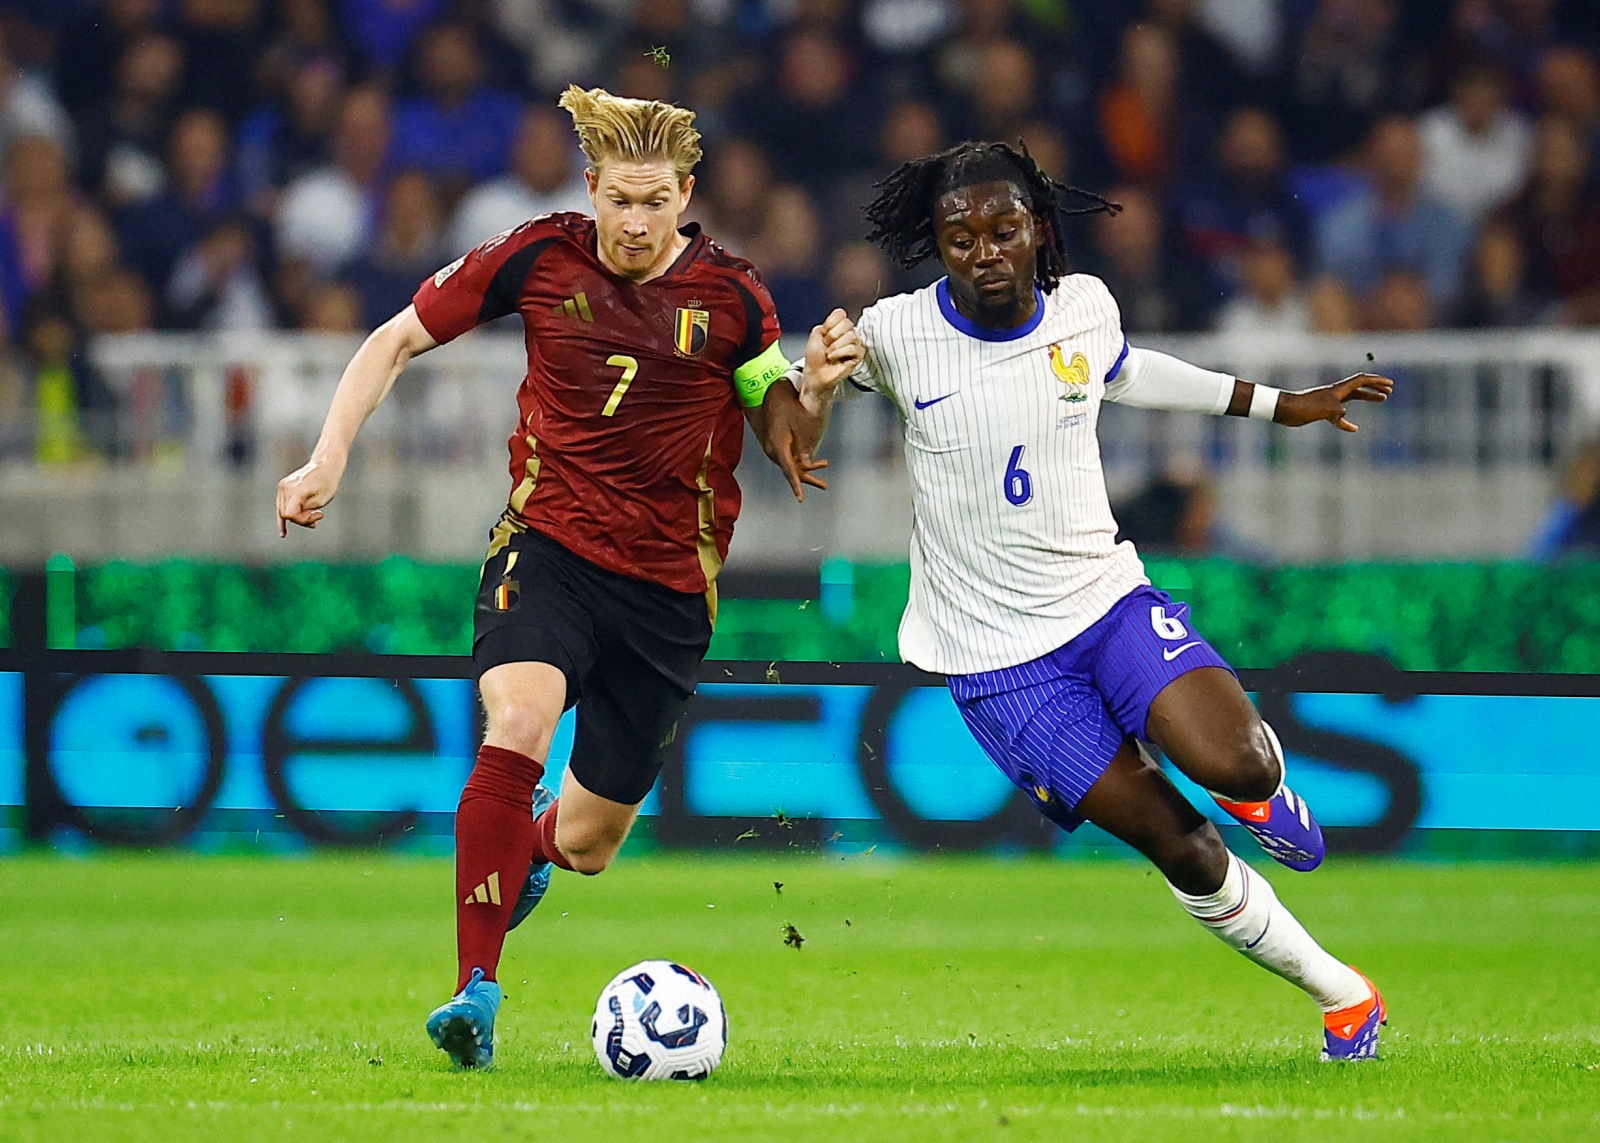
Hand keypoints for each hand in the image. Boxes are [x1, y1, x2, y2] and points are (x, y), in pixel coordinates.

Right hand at [275, 455, 343, 535]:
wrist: (325, 464)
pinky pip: (281, 505)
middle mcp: (286, 487)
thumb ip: (307, 513)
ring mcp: (282, 486)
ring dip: (297, 517)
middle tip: (318, 515)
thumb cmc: (327, 482)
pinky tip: (283, 532)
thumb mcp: (321, 501)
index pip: (290, 514)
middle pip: (286, 514)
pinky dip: (284, 517)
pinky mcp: (283, 486)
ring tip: (313, 515)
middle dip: (302, 519)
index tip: (318, 515)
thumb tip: (301, 522)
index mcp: (296, 490)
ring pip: (283, 511)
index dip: (302, 520)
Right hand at [759, 379, 829, 501]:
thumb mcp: (800, 424)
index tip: (800, 498)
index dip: (796, 485)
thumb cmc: (787, 406)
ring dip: (808, 468)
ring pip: (791, 464)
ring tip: (826, 464)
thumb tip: (808, 464)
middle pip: (791, 470)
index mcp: (777, 446)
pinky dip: (803, 460)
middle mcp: (773, 450)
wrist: (771, 392)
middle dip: (808, 478)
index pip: (788, 470)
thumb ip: (804, 445)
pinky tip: (818, 461)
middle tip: (825, 486)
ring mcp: (773, 448)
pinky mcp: (776, 445)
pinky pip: (789, 457)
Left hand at [800, 308, 862, 411]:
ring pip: (851, 336)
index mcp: (838, 326)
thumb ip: (827, 324)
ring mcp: (855, 343)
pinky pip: (853, 348)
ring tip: (829, 354)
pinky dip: (840, 353)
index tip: (823, 334)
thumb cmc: (815, 357)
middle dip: (832, 335)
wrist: (815, 373)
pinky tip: (834, 358)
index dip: (830, 323)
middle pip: (847, 323)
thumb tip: (840, 324)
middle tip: (826, 345)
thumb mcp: (816, 334)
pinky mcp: (858, 355)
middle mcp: (848, 333)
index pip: (841, 314)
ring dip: (835, 346)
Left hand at [1275, 373, 1392, 431]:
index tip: (1390, 384)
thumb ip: (1338, 411)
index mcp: (1338, 389)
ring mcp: (1329, 402)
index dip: (1377, 381)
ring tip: (1382, 400)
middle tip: (1390, 392)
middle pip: (1360, 387)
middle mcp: (1335, 393)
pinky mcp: (1322, 412)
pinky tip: (1353, 429)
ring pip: (1353, 398)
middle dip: (1376, 388)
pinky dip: (1347, 422)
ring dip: (1368, 398)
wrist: (1284, 410)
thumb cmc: (1303, 406)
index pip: (1361, 381)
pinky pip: (1339, 417)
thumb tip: (1345, 415)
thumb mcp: (1324, 409)